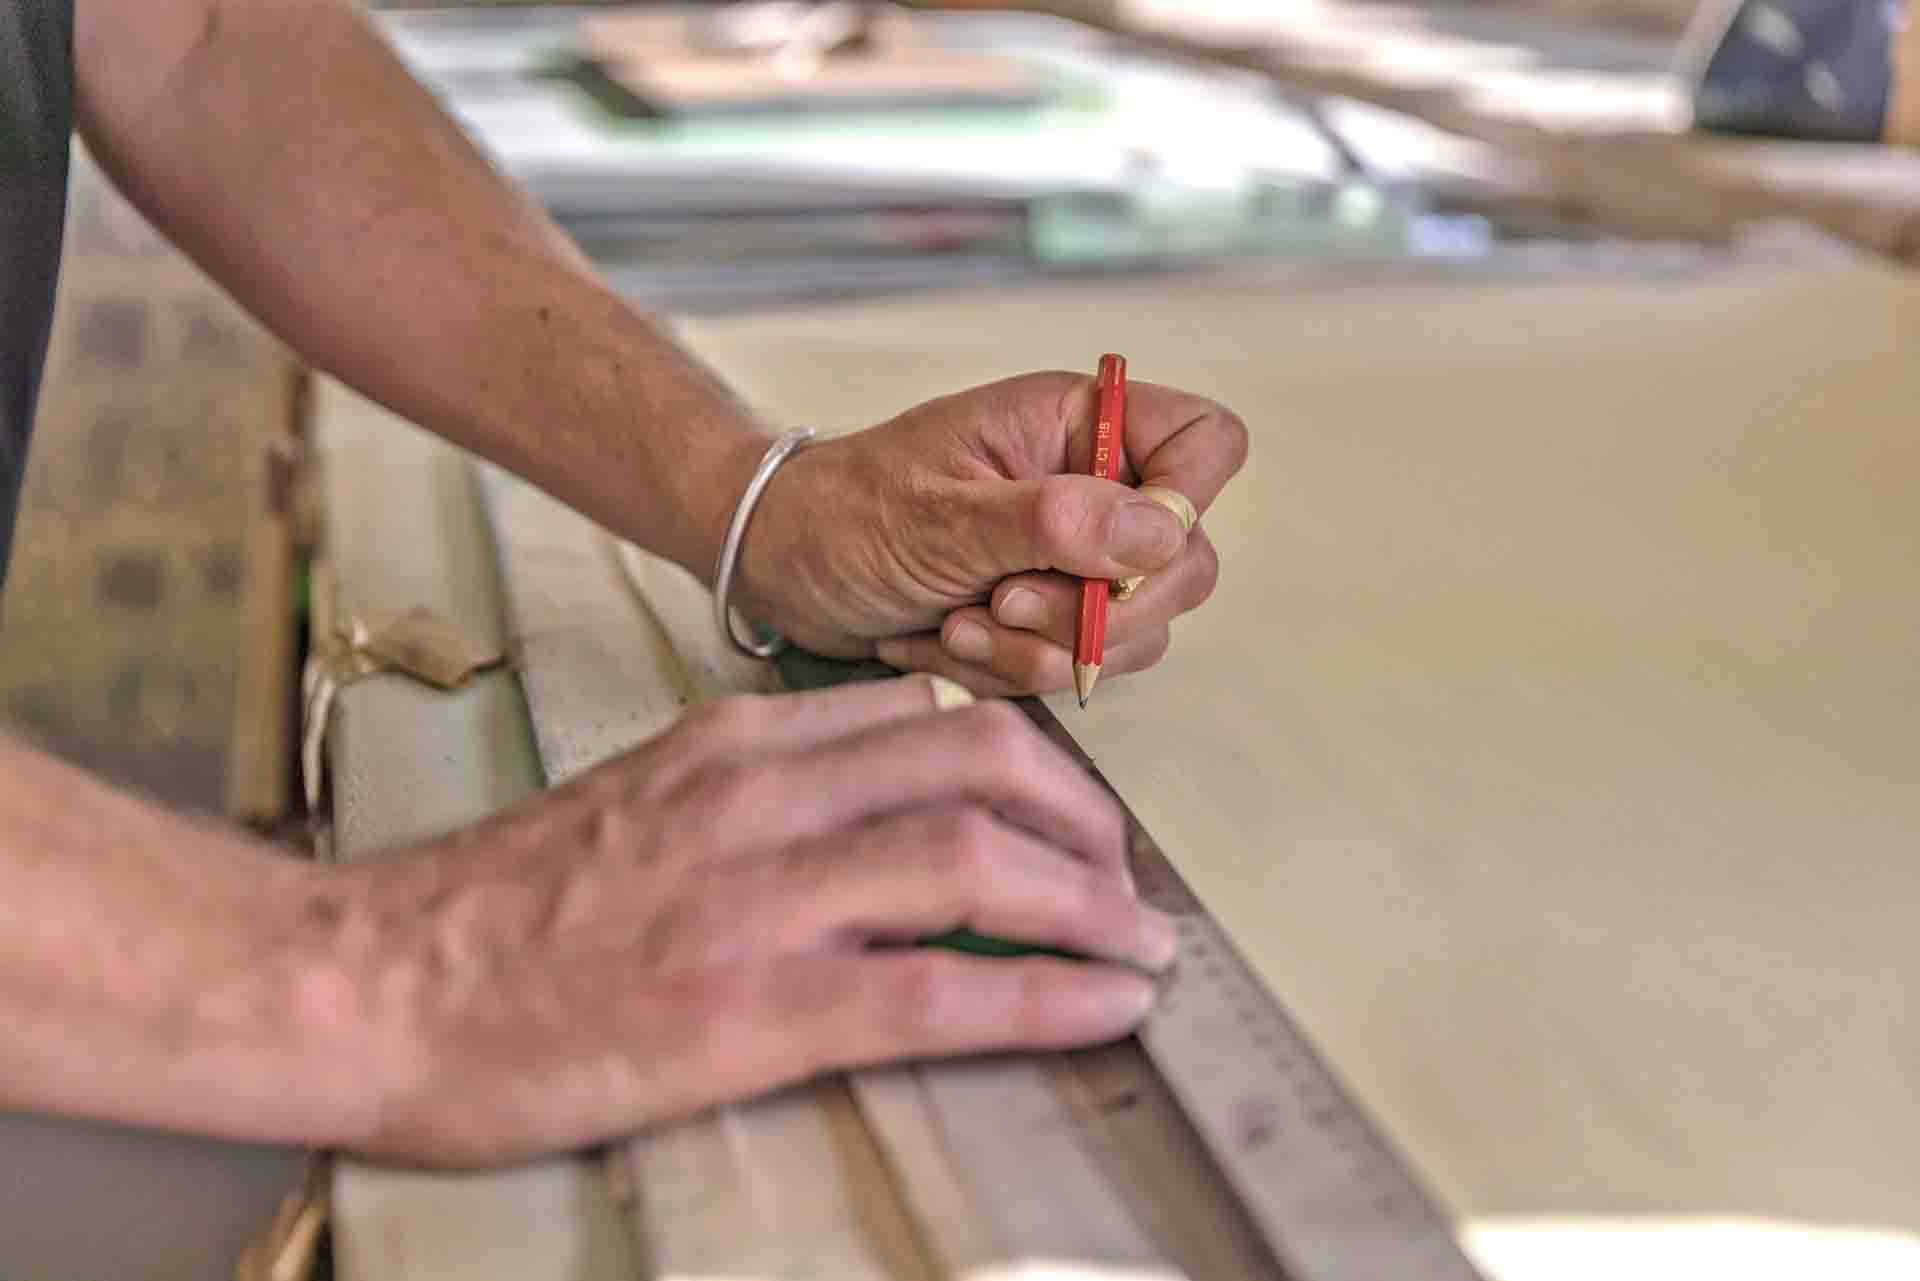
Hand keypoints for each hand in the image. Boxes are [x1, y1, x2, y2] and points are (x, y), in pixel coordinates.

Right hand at [329, 677, 1172, 1165]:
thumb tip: (865, 815)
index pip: (922, 712)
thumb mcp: (635, 801)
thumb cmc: (494, 909)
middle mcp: (758, 795)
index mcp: (731, 742)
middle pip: (978, 756)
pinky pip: (940, 988)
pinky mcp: (750, 1006)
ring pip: (976, 856)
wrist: (369, 983)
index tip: (1066, 811)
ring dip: (1090, 902)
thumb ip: (749, 792)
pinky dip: (1044, 994)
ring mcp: (758, 895)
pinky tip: (1102, 1007)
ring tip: (1137, 946)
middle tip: (1121, 877)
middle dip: (1082, 816)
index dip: (1026, 760)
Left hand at [735, 372, 1247, 695]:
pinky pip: (1075, 670)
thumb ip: (1054, 519)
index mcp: (1077, 425)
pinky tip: (942, 642)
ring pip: (1131, 634)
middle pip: (1185, 564)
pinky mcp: (1050, 617)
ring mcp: (1077, 558)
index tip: (1110, 549)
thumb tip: (1163, 531)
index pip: (1207, 444)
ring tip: (952, 624)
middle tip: (1001, 602)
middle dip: (1093, 613)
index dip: (1186, 503)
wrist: (781, 568)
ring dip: (1037, 652)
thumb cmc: (842, 514)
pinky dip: (1006, 673)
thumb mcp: (938, 513)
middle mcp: (1093, 487)